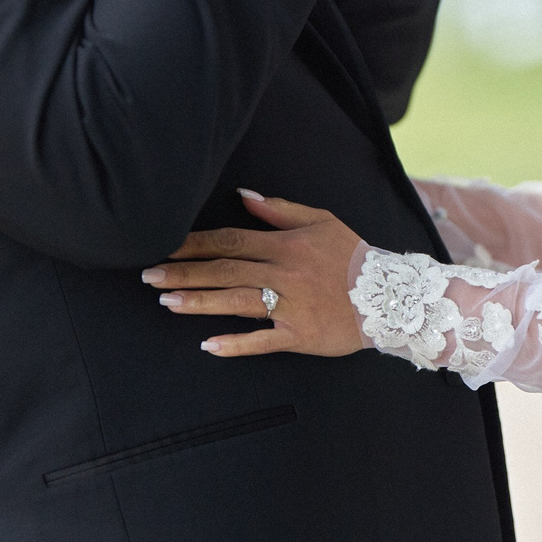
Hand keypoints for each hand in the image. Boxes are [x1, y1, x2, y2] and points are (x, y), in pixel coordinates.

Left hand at [142, 190, 367, 357]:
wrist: (391, 296)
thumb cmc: (354, 256)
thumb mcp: (322, 221)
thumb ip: (280, 210)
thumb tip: (243, 197)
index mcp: (286, 245)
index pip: (231, 240)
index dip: (194, 243)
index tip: (164, 246)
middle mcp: (284, 274)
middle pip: (225, 270)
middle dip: (184, 273)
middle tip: (149, 276)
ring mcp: (290, 306)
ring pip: (236, 302)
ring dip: (199, 302)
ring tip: (167, 302)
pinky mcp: (298, 336)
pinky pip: (262, 341)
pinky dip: (235, 343)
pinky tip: (208, 345)